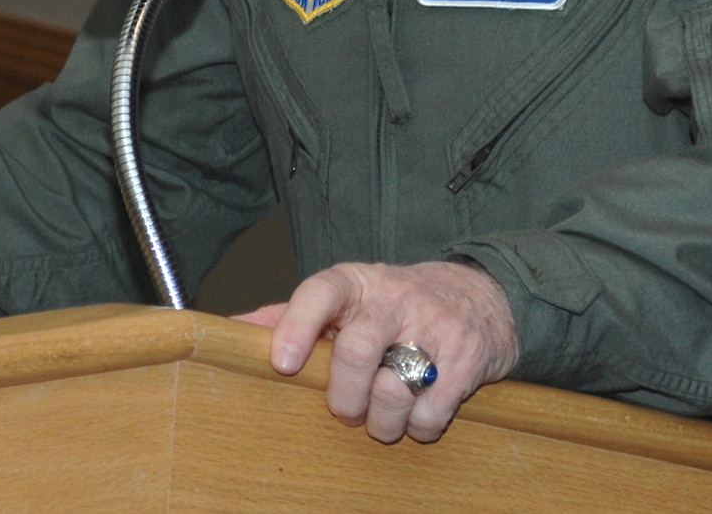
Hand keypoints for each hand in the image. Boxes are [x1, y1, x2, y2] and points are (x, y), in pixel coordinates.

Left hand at [233, 260, 517, 443]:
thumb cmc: (394, 304)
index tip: (284, 362)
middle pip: (355, 351)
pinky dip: (417, 427)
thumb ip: (292, 315)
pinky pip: (430, 412)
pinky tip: (415, 415)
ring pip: (393, 391)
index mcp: (356, 282)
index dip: (297, 326)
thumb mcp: (347, 298)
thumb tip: (231, 331)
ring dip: (380, 421)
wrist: (480, 296)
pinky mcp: (467, 360)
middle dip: (343, 397)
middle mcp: (395, 299)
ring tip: (380, 417)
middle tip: (345, 409)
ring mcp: (435, 327)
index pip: (320, 292)